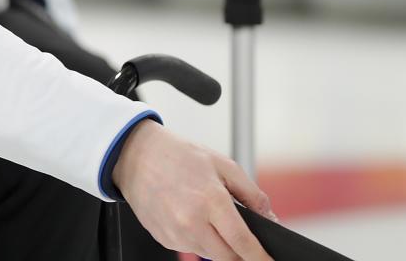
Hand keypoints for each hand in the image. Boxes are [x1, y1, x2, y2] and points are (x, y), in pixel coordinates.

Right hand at [112, 120, 275, 260]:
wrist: (135, 154)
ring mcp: (175, 233)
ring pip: (209, 255)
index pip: (244, 244)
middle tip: (239, 235)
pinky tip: (189, 216)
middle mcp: (191, 222)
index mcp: (210, 201)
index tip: (269, 260)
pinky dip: (196, 239)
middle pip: (228, 258)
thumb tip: (270, 218)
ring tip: (206, 215)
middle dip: (240, 252)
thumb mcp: (222, 164)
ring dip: (217, 244)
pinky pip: (189, 248)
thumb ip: (252, 194)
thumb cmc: (177, 155)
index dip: (261, 257)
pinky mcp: (163, 239)